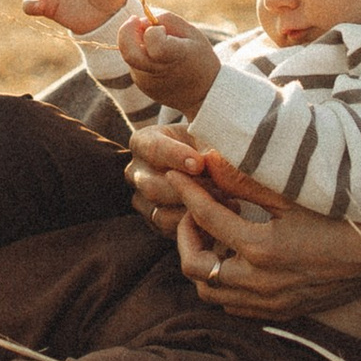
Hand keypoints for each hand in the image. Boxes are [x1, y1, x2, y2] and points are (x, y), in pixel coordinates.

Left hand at [120, 6, 221, 118]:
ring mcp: (147, 82)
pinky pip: (134, 64)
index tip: (161, 29)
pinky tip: (157, 58)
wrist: (203, 95)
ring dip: (137, 42)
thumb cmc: (199, 59)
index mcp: (176, 57)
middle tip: (135, 21)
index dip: (153, 30)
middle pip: (128, 52)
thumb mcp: (192, 33)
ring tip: (156, 43)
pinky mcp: (141, 85)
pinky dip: (141, 54)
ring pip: (130, 55)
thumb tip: (142, 21)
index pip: (154, 43)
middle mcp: (158, 72)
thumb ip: (167, 20)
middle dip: (126, 31)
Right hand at [126, 112, 208, 234]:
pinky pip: (171, 231)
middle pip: (152, 187)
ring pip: (160, 214)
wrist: (208, 162)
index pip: (152, 149)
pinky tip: (219, 215)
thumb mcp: (205, 129)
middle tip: (219, 186)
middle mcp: (135, 172)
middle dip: (189, 189)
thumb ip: (203, 132)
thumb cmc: (205, 141)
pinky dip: (196, 226)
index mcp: (142, 141)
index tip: (200, 163)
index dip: (176, 156)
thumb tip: (210, 155)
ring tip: (225, 200)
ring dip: (194, 210)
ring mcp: (142, 200)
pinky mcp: (155, 223)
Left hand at [174, 171, 360, 321]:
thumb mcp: (296, 192)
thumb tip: (209, 159)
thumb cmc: (344, 216)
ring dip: (203, 263)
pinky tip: (235, 260)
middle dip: (185, 236)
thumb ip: (248, 179)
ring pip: (212, 292)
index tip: (179, 177)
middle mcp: (260, 281)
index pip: (206, 218)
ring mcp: (270, 301)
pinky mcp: (282, 311)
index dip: (187, 193)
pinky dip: (224, 285)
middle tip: (193, 213)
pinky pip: (235, 307)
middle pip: (196, 266)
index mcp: (262, 247)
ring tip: (212, 237)